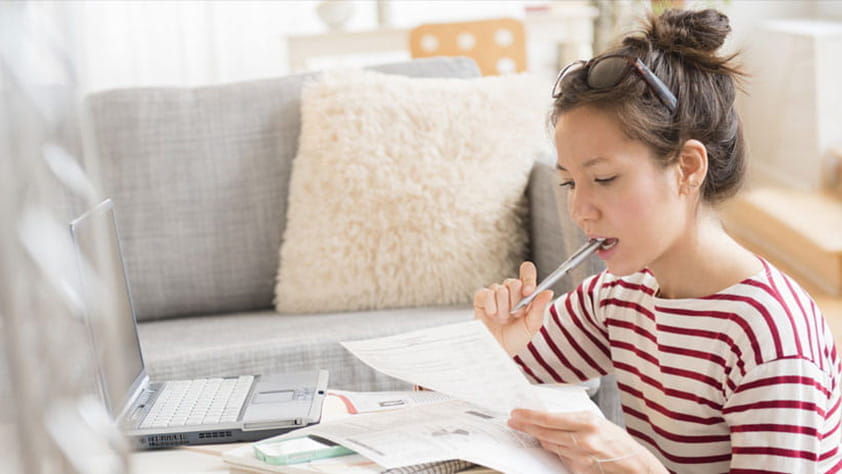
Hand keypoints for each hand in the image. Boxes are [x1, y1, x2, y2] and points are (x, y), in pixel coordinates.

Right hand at [473, 261, 553, 355]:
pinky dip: (491, 306)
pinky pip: (486, 293)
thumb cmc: (515, 339)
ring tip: (503, 319)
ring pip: (500, 289)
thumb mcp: (532, 326)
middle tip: (515, 314)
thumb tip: (548, 292)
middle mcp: (510, 291)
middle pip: (514, 282)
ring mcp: (495, 294)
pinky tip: (492, 315)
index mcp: (525, 293)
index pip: (527, 272)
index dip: (528, 278)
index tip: (528, 291)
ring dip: (503, 308)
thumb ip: (539, 308)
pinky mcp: (482, 298)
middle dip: (515, 301)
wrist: (497, 349)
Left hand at [508, 409, 666, 473]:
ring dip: (537, 437)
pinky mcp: (580, 468)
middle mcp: (584, 439)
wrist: (633, 462)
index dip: (529, 416)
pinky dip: (552, 448)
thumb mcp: (596, 420)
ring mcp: (582, 456)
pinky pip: (560, 456)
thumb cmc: (615, 438)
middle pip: (545, 433)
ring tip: (526, 429)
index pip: (549, 418)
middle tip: (513, 421)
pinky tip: (545, 442)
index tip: (516, 413)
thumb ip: (572, 419)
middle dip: (526, 426)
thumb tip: (546, 416)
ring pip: (550, 445)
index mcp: (587, 422)